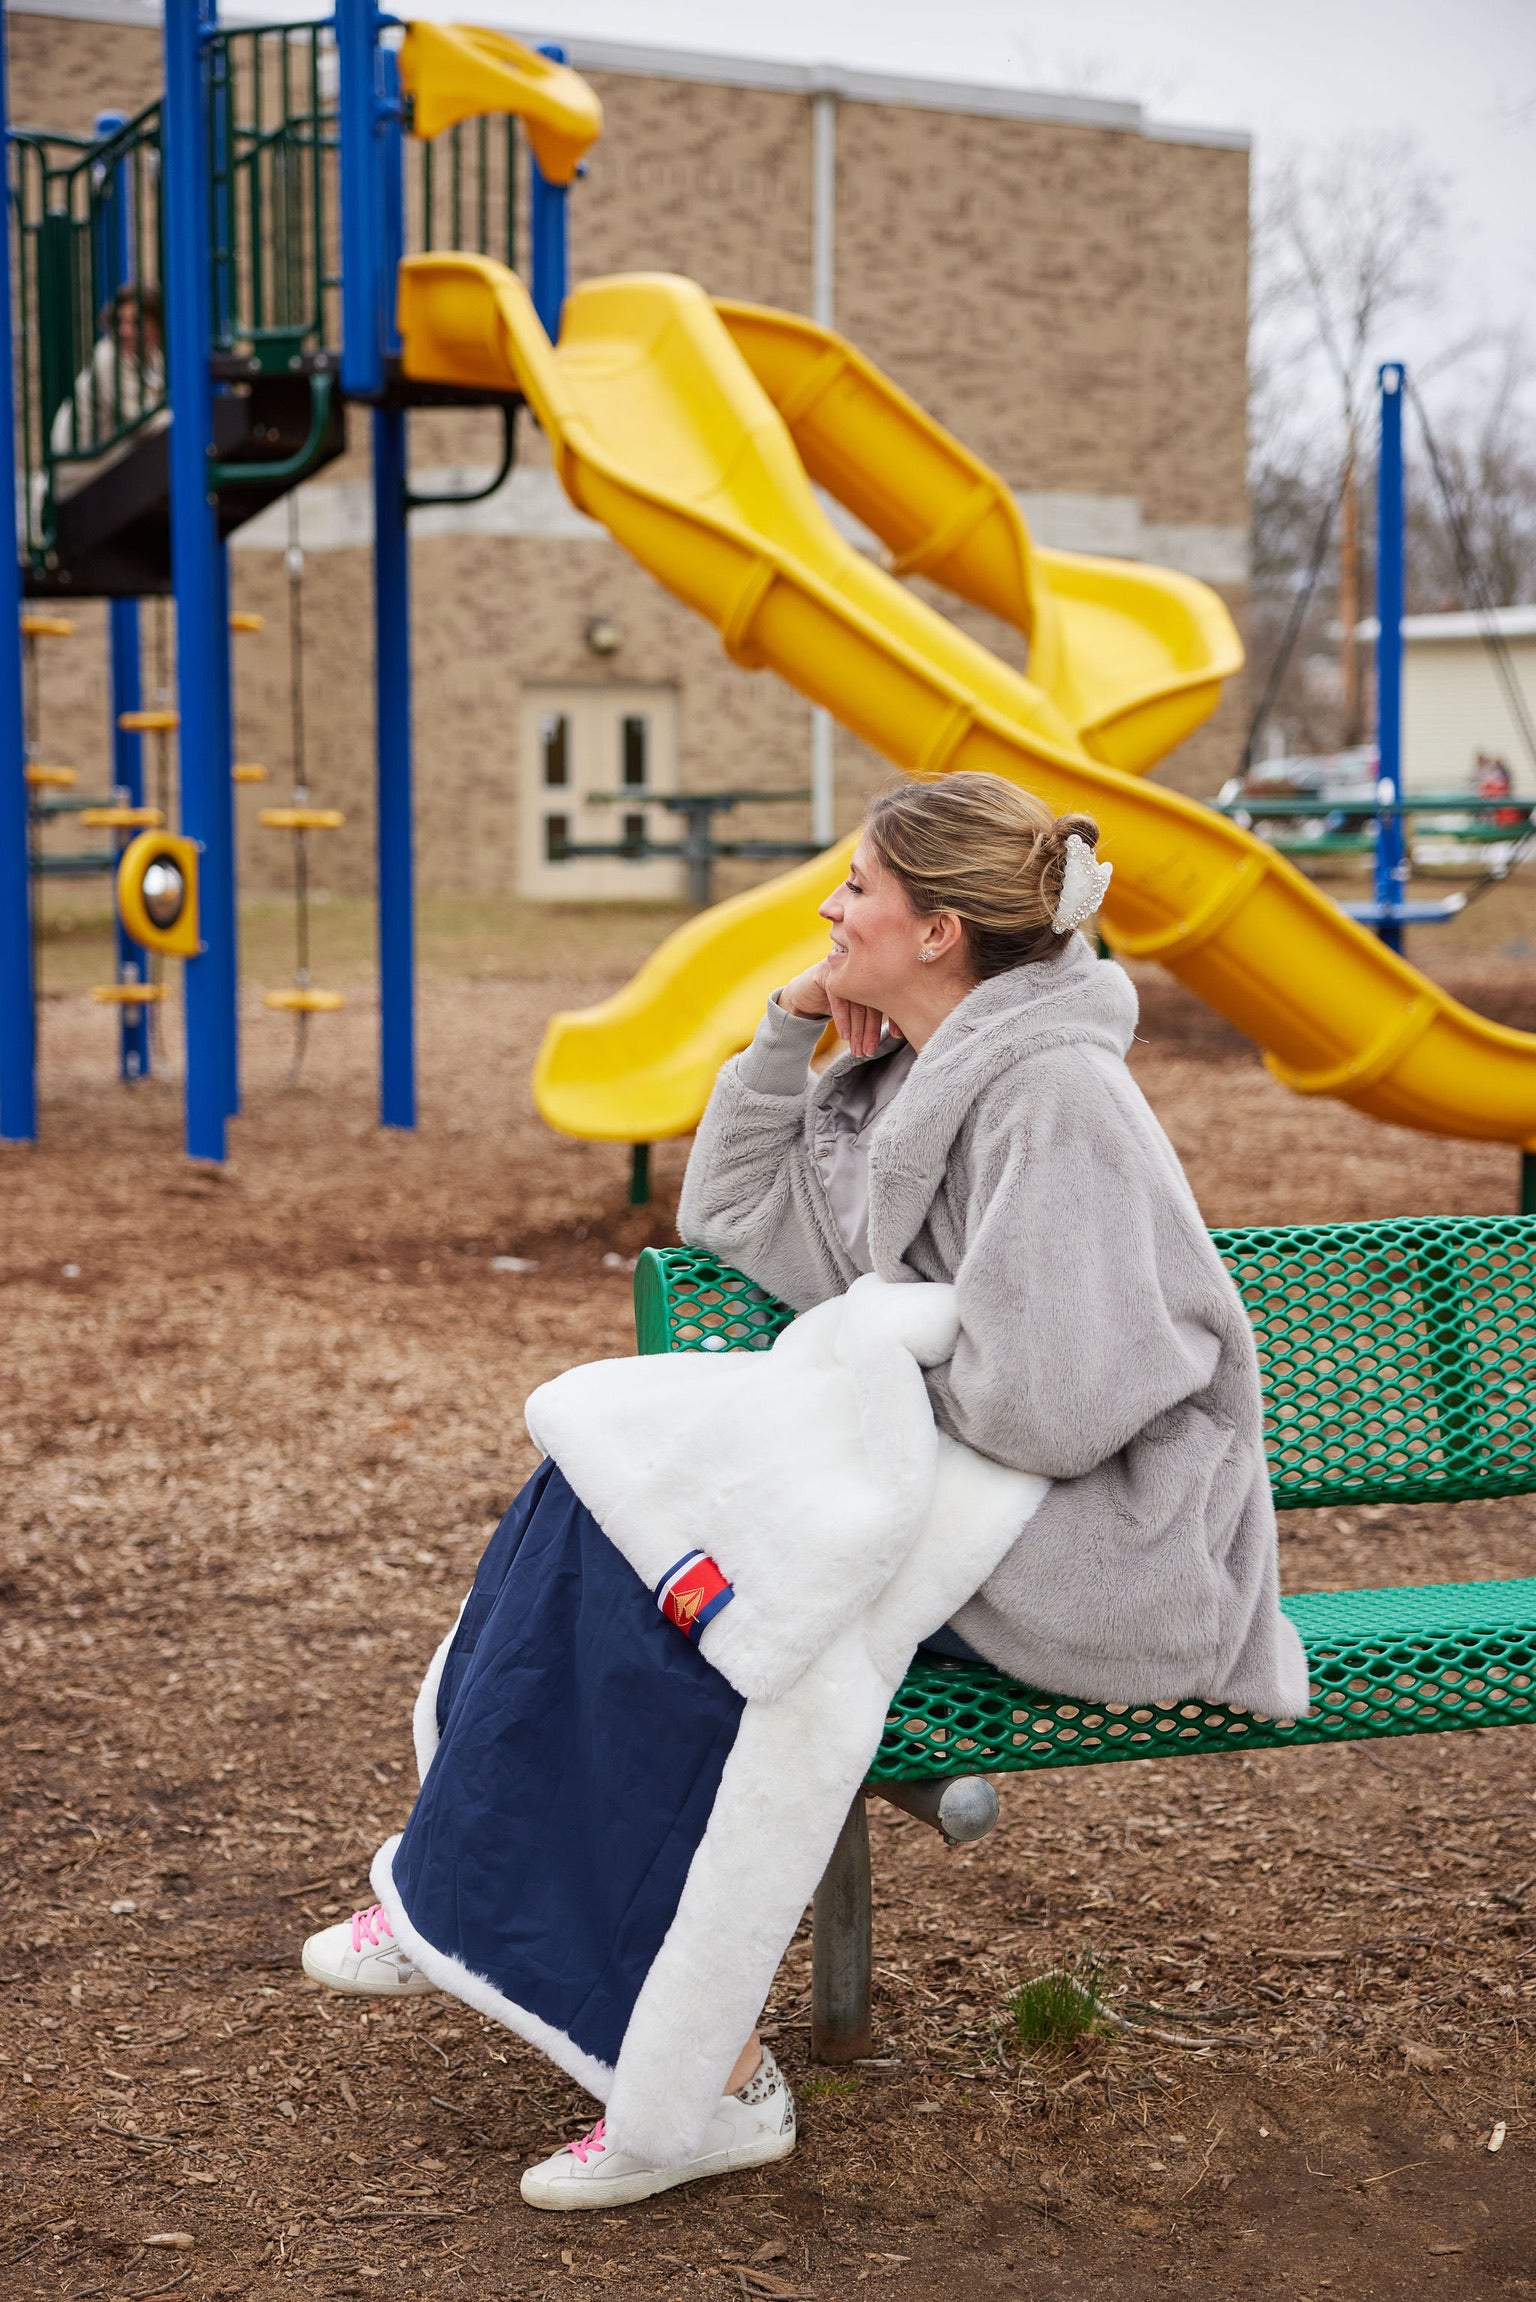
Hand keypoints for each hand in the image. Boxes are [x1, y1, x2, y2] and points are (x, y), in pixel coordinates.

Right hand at [777, 962, 898, 1060]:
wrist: (806, 994)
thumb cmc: (840, 1004)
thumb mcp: (862, 1007)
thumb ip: (880, 1010)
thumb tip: (906, 1030)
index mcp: (878, 971)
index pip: (890, 995)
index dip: (894, 1017)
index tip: (897, 1037)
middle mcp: (863, 966)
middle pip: (872, 1000)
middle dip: (872, 1030)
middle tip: (871, 1052)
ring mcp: (845, 967)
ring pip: (855, 1002)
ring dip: (857, 1030)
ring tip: (858, 1051)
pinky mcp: (827, 973)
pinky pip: (838, 999)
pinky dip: (842, 1020)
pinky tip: (844, 1036)